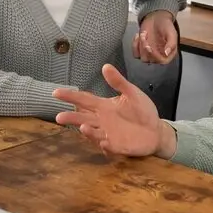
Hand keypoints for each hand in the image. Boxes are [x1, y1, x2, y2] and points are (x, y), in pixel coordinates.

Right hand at [54, 65, 173, 157]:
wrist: (156, 130)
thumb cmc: (142, 111)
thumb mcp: (132, 93)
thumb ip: (119, 82)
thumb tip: (105, 66)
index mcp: (105, 107)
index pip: (84, 100)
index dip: (70, 96)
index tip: (56, 93)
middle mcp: (103, 121)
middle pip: (83, 119)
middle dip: (71, 118)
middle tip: (58, 117)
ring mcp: (109, 134)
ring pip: (94, 133)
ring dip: (88, 131)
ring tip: (82, 127)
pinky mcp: (119, 146)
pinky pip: (111, 146)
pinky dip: (107, 145)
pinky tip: (105, 142)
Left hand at [133, 10, 177, 63]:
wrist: (156, 18)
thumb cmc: (166, 25)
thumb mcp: (171, 33)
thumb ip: (171, 43)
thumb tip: (167, 53)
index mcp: (169, 54)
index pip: (162, 61)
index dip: (155, 56)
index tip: (150, 47)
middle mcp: (159, 56)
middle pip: (151, 60)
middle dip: (146, 49)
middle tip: (144, 35)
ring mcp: (150, 54)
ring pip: (143, 58)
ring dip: (140, 46)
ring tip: (143, 34)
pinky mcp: (141, 50)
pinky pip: (136, 54)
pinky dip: (135, 46)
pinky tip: (138, 36)